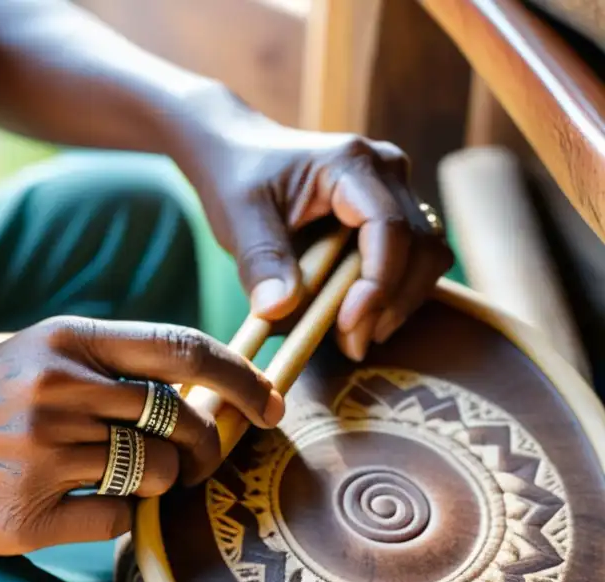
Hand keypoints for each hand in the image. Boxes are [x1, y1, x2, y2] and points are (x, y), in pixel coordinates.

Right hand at [0, 317, 283, 555]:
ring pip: (156, 475)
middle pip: (182, 422)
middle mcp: (57, 390)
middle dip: (208, 447)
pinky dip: (118, 518)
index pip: (182, 349)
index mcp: (63, 339)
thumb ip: (103, 359)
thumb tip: (193, 383)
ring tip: (123, 478)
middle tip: (198, 460)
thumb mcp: (26, 351)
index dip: (241, 376)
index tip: (271, 401)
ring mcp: (43, 455)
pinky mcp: (29, 517)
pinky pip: (117, 522)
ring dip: (158, 482)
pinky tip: (81, 506)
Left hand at [175, 93, 453, 360]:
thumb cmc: (238, 179)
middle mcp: (387, 172)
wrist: (240, 154)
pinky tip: (353, 318)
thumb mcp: (238, 217)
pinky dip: (389, 296)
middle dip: (391, 303)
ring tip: (350, 337)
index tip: (347, 325)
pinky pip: (412, 263)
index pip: (389, 227)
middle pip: (422, 247)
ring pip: (427, 259)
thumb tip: (279, 311)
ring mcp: (396, 193)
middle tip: (349, 344)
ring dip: (396, 304)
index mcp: (351, 164)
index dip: (377, 283)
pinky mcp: (393, 216)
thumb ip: (259, 261)